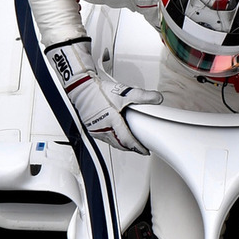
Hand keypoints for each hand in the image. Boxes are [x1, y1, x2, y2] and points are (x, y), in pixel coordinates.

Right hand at [45, 38, 162, 153]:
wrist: (81, 87)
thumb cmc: (98, 91)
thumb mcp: (124, 92)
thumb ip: (142, 96)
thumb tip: (157, 98)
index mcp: (111, 122)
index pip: (127, 140)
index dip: (138, 148)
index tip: (145, 151)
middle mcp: (102, 129)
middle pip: (120, 145)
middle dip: (131, 148)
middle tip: (140, 148)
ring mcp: (95, 130)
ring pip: (112, 143)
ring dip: (122, 144)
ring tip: (131, 143)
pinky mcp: (91, 128)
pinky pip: (105, 138)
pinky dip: (113, 139)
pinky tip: (117, 136)